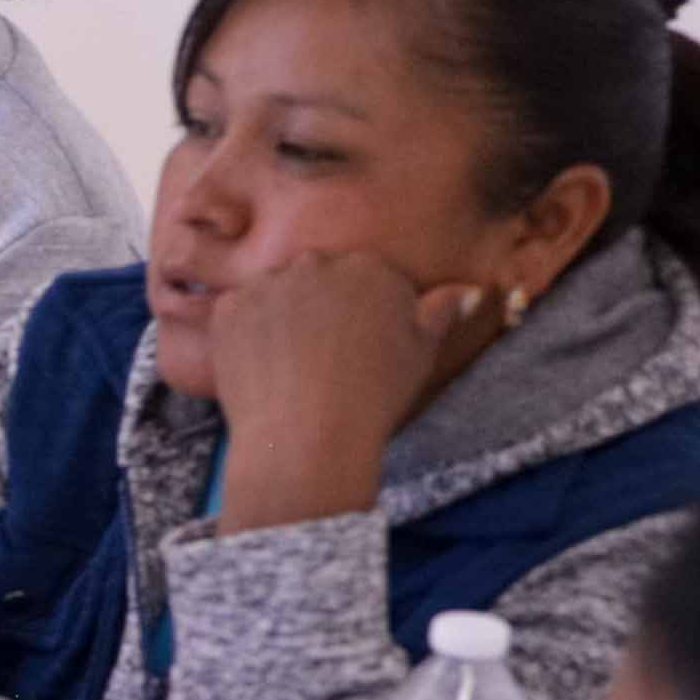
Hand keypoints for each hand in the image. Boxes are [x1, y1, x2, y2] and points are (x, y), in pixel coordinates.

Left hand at [202, 248, 499, 527]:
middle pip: (317, 277)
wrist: (309, 437)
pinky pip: (237, 313)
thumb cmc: (373, 398)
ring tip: (290, 368)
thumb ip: (441, 312)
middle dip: (319, 309)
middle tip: (321, 360)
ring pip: (275, 292)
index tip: (357, 351)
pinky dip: (245, 336)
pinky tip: (262, 369)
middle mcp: (317, 263)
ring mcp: (269, 283)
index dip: (361, 315)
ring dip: (280, 318)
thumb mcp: (420, 354)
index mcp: (371, 267)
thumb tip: (470, 289)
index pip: (364, 276)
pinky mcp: (229, 309)